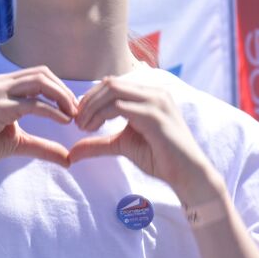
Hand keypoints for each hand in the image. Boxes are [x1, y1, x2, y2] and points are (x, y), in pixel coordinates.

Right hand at [0, 67, 76, 172]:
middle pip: (42, 74)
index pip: (38, 75)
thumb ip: (42, 145)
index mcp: (1, 85)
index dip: (59, 89)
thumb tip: (68, 158)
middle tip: (78, 111)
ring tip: (73, 115)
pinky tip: (63, 121)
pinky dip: (51, 111)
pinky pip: (31, 104)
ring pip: (39, 82)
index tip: (73, 108)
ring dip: (61, 97)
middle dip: (64, 91)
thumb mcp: (17, 143)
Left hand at [69, 75, 216, 199]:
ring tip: (83, 126)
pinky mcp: (154, 114)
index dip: (91, 98)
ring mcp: (156, 101)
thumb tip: (72, 152)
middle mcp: (154, 92)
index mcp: (148, 95)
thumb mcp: (122, 146)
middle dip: (88, 100)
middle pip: (110, 83)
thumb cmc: (159, 158)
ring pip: (112, 90)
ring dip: (92, 106)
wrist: (186, 174)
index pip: (112, 84)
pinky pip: (119, 106)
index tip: (79, 118)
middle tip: (77, 121)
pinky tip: (93, 129)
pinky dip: (100, 114)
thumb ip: (98, 144)